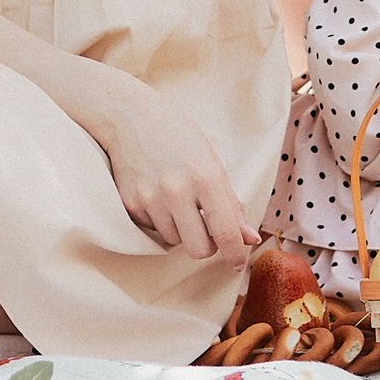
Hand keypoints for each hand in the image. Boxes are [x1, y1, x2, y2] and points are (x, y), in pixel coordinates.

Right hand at [84, 74, 259, 269]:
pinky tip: (157, 195)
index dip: (235, 254)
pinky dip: (160, 220)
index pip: (225, 232)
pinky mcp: (130, 204)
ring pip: (174, 240)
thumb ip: (231, 203)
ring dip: (181, 230)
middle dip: (207, 246)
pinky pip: (153, 230)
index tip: (238, 262)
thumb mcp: (212, 162)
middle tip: (207, 229)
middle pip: (198, 249)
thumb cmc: (177, 136)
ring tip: (177, 201)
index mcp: (205, 177)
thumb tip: (250, 238)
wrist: (129, 117)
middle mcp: (176, 191)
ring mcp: (150, 199)